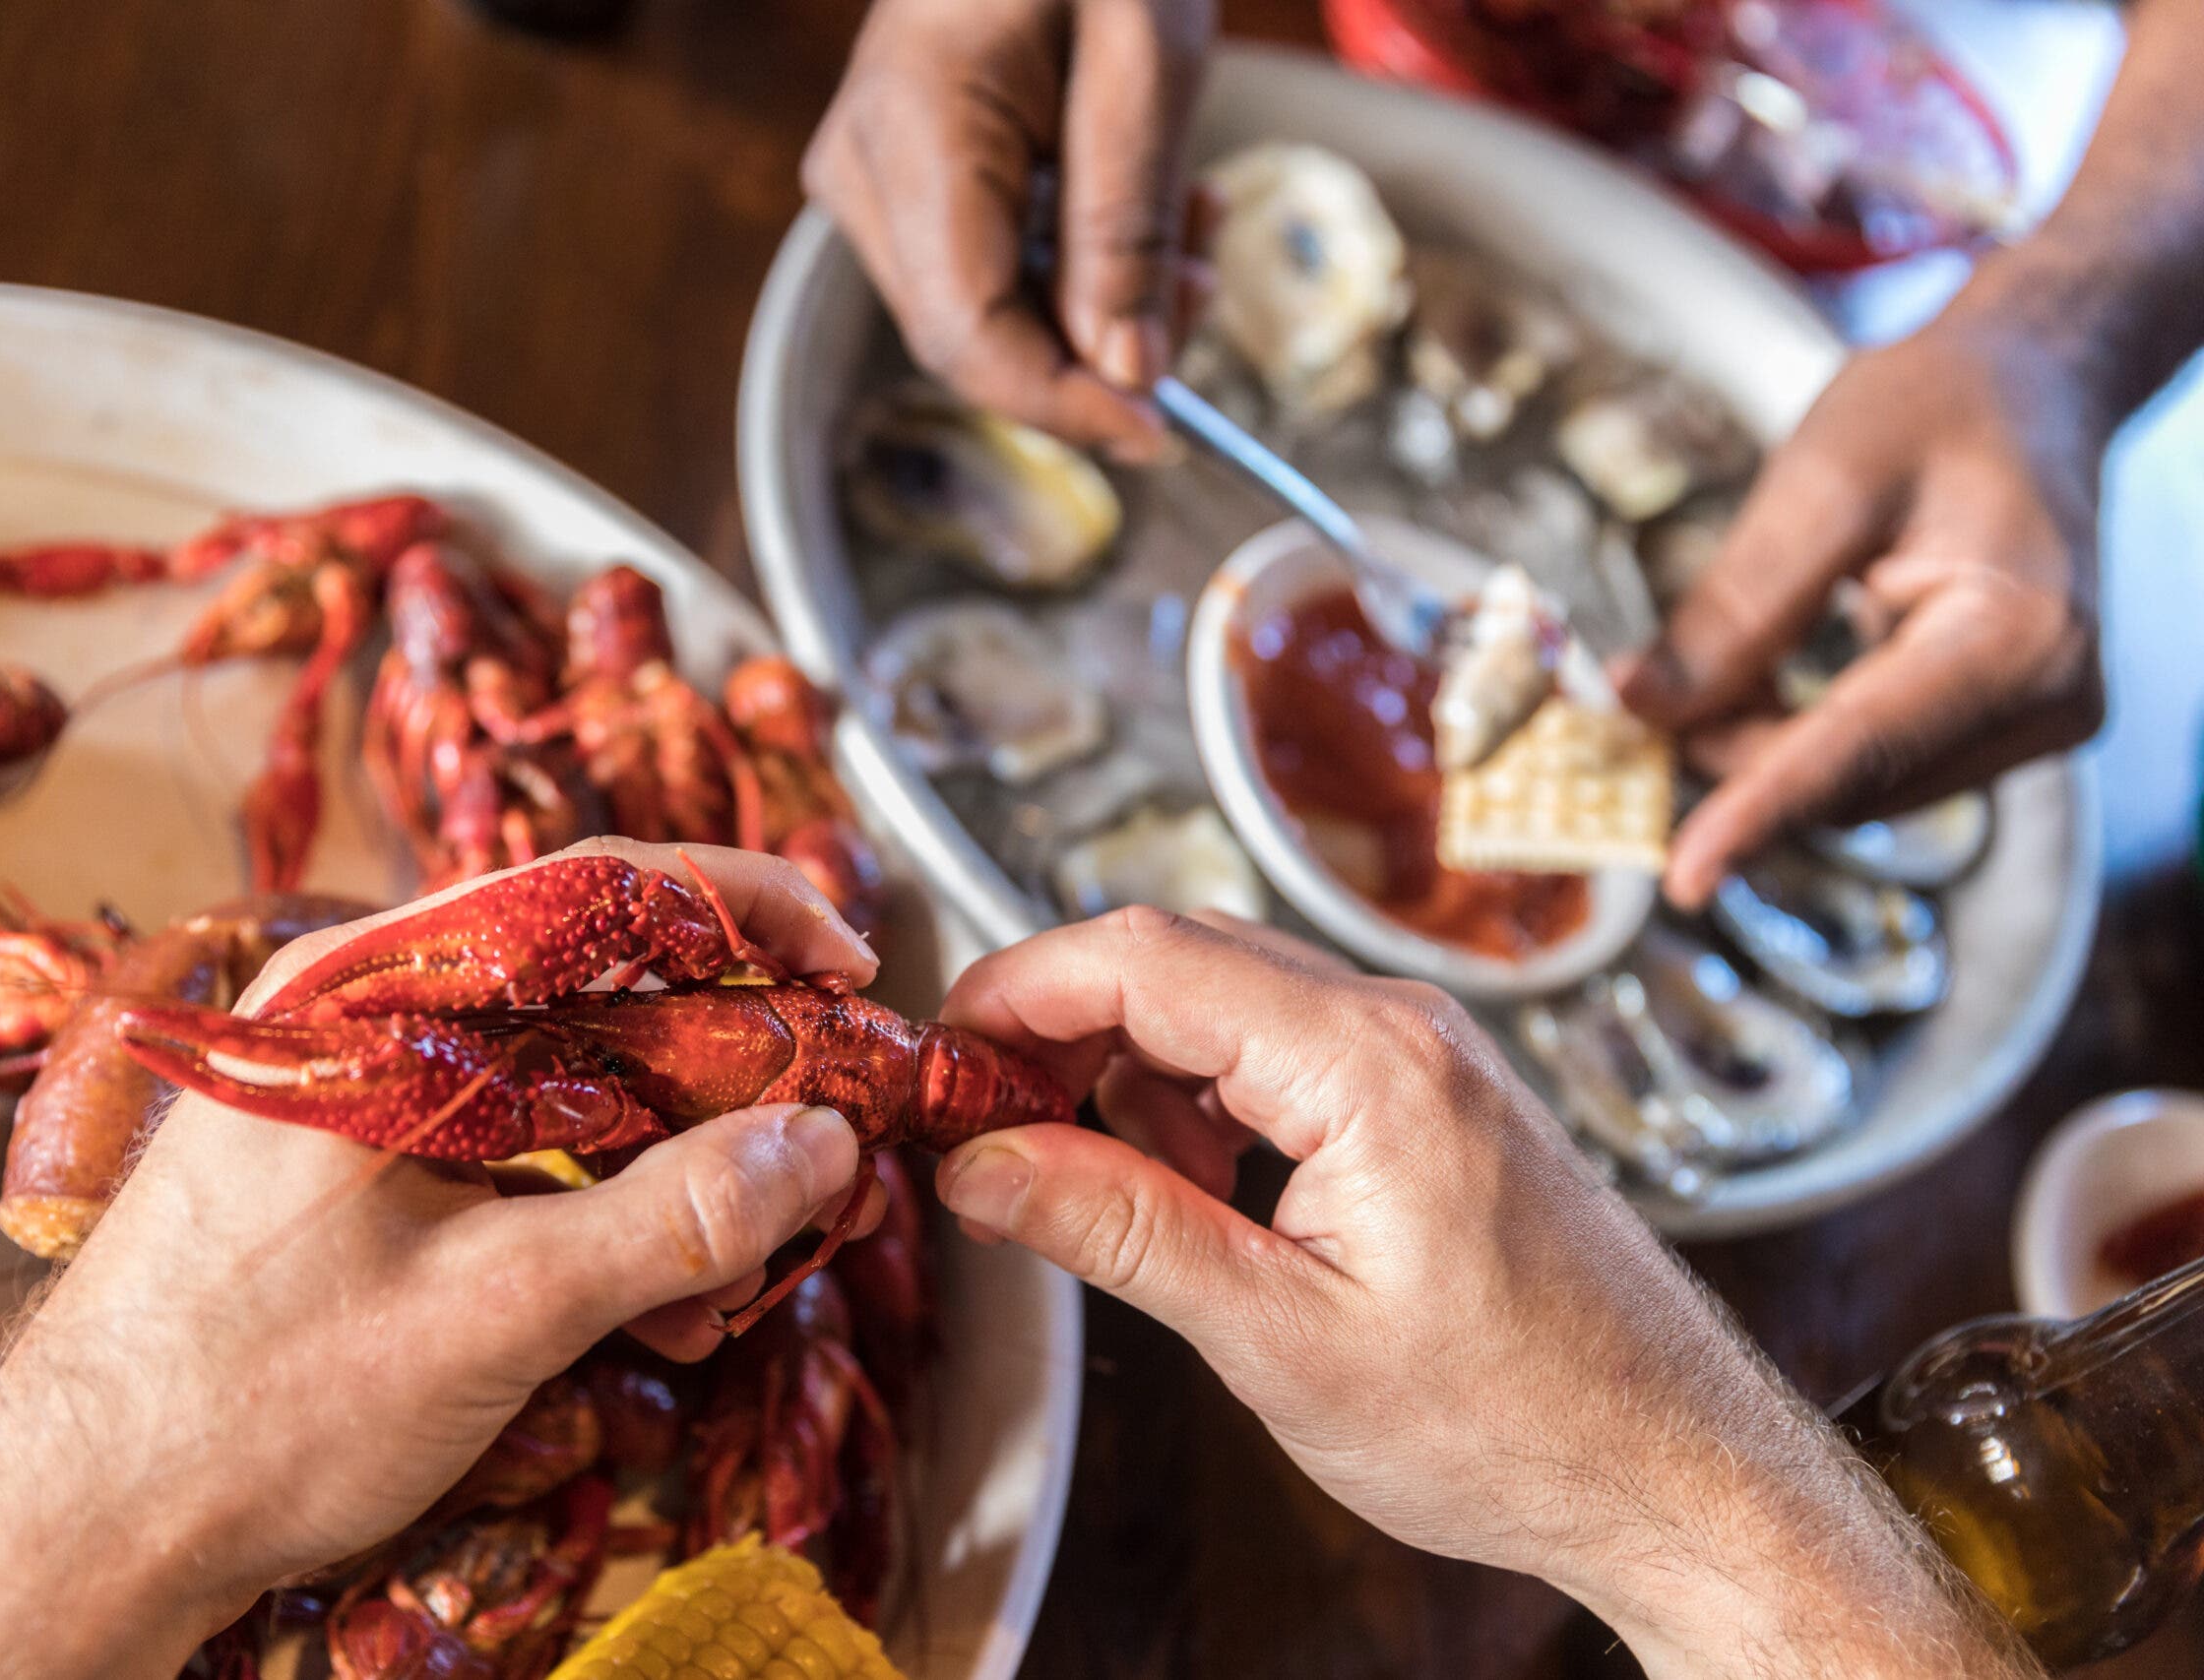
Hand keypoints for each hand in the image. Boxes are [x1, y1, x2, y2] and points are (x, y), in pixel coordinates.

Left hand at [0, 841, 874, 1679]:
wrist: (78, 1529)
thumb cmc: (239, 1409)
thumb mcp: (493, 1311)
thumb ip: (672, 1218)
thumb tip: (822, 1143)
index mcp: (368, 995)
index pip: (591, 886)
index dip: (740, 907)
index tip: (847, 957)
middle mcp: (363, 1017)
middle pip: (595, 983)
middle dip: (732, 1060)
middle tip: (829, 1125)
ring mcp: (365, 1095)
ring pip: (569, 1076)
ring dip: (678, 1156)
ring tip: (755, 1251)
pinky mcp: (368, 1170)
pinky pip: (521, 1148)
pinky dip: (607, 1205)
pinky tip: (665, 1301)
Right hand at [805, 0, 1213, 455]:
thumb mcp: (1145, 66)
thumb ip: (1129, 229)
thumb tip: (1126, 373)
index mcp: (910, 137)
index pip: (971, 339)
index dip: (1068, 406)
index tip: (1165, 429)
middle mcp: (863, 170)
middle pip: (975, 338)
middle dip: (1099, 350)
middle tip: (1205, 289)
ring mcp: (870, 173)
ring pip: (986, 313)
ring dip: (1101, 305)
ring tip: (1194, 229)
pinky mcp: (901, 172)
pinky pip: (985, 264)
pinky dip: (1076, 265)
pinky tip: (1146, 214)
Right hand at [931, 907, 2033, 1677]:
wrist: (1674, 1471)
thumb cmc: (1512, 1424)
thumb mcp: (1281, 1341)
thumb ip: (1120, 1230)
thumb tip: (982, 1162)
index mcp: (1370, 1066)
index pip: (1146, 957)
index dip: (1018, 986)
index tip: (937, 1050)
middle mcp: (1404, 1026)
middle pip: (1179, 960)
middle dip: (1063, 1031)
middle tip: (987, 1129)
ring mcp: (1426, 1055)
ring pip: (1226, 1004)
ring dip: (1136, 1074)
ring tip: (1103, 1194)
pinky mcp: (1431, 1097)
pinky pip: (1284, 1051)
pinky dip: (1207, 1103)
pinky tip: (1197, 1197)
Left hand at [1618, 306, 2106, 908]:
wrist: (2032, 387)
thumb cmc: (1935, 410)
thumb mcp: (1818, 482)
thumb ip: (1733, 608)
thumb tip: (1638, 707)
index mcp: (2018, 633)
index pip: (1860, 748)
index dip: (1760, 812)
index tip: (1682, 875)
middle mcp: (2049, 700)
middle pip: (1851, 781)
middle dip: (1738, 757)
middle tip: (1648, 699)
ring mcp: (2036, 724)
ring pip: (1855, 788)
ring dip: (1764, 752)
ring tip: (1717, 671)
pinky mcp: (2005, 729)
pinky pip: (1874, 766)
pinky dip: (1800, 742)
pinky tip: (1765, 685)